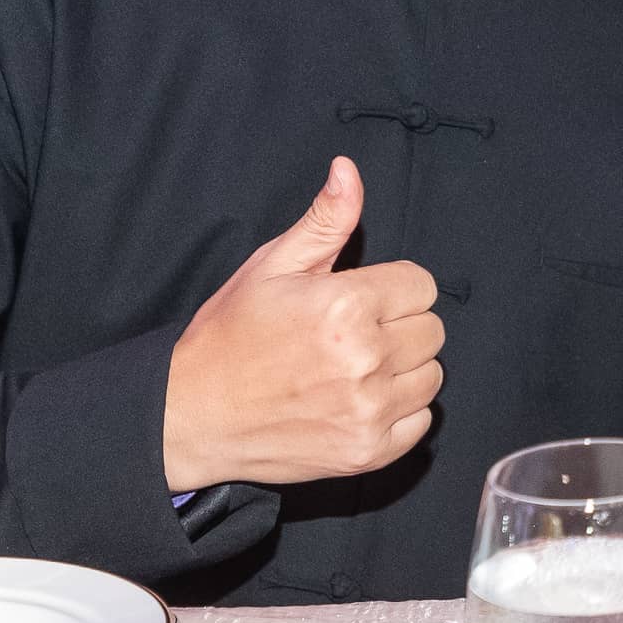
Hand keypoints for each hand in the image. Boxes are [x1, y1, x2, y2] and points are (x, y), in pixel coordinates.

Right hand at [162, 157, 445, 491]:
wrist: (191, 415)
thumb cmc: (229, 338)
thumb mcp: (271, 267)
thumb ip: (325, 220)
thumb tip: (349, 170)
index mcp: (346, 306)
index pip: (422, 285)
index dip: (391, 288)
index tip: (358, 299)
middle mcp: (364, 360)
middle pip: (431, 330)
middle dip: (398, 325)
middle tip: (351, 334)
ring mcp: (368, 410)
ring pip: (431, 375)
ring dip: (402, 369)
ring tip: (352, 368)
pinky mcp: (368, 452)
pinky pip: (421, 422)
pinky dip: (399, 412)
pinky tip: (357, 401)